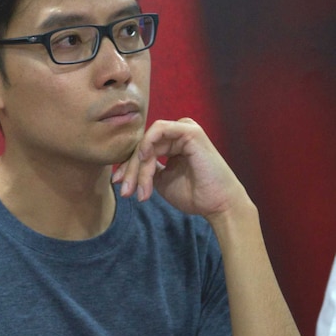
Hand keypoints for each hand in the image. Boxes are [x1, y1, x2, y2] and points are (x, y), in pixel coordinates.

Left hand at [112, 118, 249, 220]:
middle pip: (142, 147)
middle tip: (125, 191)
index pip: (142, 150)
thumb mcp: (161, 181)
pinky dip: (148, 143)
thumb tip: (124, 169)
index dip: (128, 167)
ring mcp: (184, 130)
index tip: (118, 184)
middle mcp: (178, 135)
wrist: (217, 205)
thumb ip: (146, 170)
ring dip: (139, 166)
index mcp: (172, 145)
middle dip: (131, 170)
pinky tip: (145, 159)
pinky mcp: (190, 131)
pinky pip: (159, 129)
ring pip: (147, 142)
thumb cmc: (194, 195)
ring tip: (141, 189)